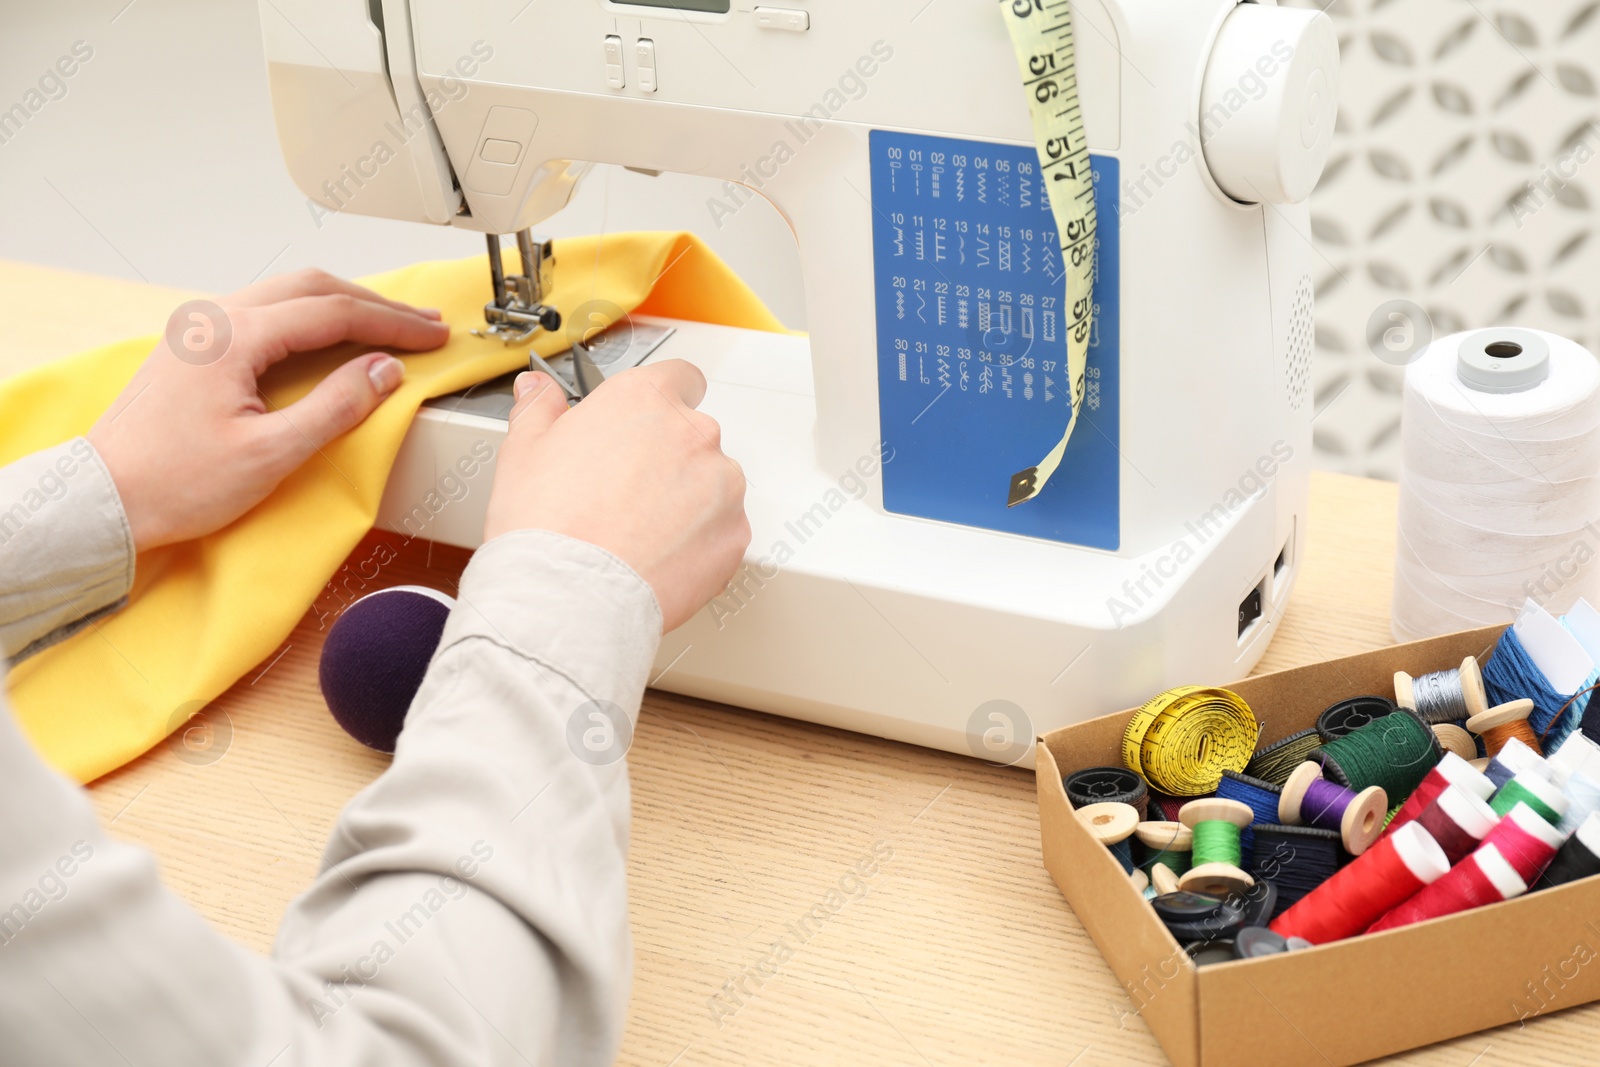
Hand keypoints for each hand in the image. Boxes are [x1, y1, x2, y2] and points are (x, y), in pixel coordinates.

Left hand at [88, 269, 449, 550]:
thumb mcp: (271, 454)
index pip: (334, 313)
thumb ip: (336, 406)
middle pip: (312, 287)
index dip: (393, 322)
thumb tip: (385, 372)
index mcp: (234, 337)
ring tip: (387, 324)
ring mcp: (200, 329)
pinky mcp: (193, 348)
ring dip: (342, 305)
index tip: (432, 335)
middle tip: (422, 321)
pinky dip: (309, 317)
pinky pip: (263, 312)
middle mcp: (214, 319)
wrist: (103, 501)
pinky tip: (329, 336)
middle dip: (374, 303)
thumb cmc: (174, 484)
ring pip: (286, 294)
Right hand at [483, 361, 749, 630]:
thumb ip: (540, 409)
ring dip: (687, 501)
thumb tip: (537, 391)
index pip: (679, 377)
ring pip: (712, 484)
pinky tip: (659, 557)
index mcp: (645, 400)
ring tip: (639, 531)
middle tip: (625, 492)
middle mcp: (693, 434)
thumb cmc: (548, 525)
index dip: (662, 401)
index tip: (647, 423)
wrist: (570, 595)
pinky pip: (722, 529)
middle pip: (693, 436)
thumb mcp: (524, 450)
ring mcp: (721, 485)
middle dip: (667, 459)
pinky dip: (700, 542)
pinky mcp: (734, 534)